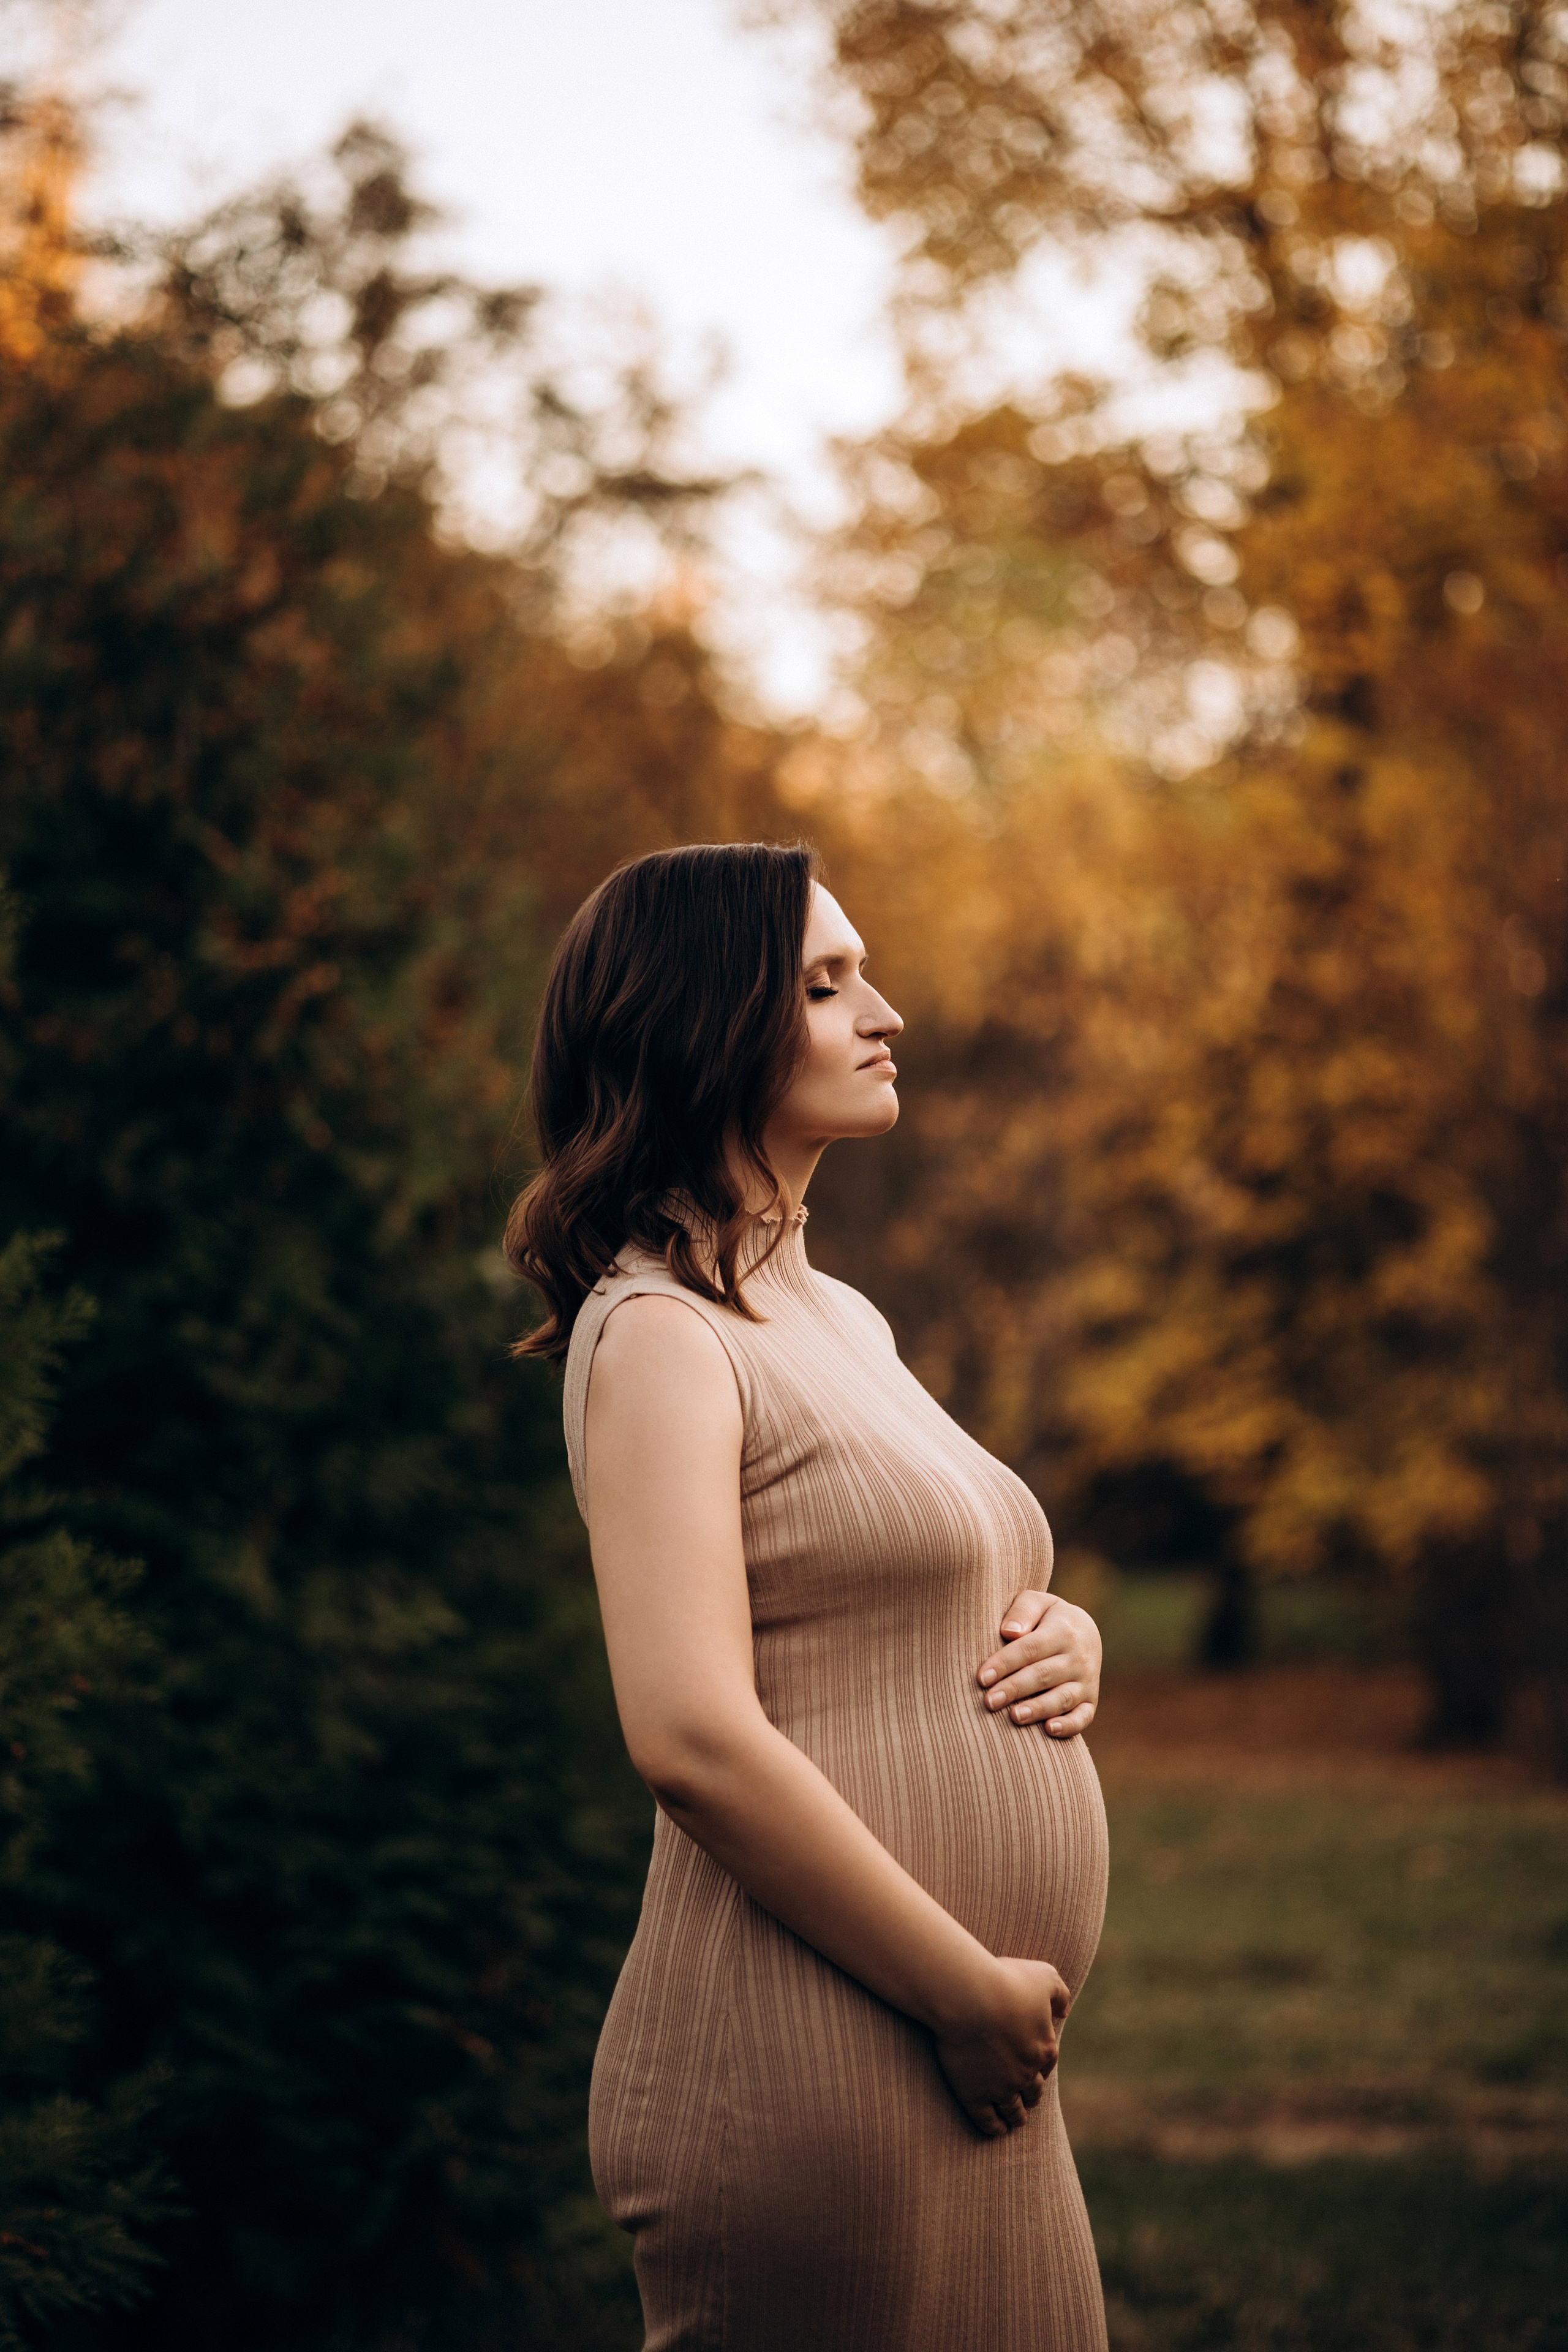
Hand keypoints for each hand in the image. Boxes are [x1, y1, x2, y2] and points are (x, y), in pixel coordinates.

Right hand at [933, 1955, 1070, 2138]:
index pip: (1047, 2064)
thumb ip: (1059, 1994)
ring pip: (1014, 2110)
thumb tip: (1065, 2012)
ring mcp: (1001, 2088)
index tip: (1034, 2069)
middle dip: (1031, 2095)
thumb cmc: (1005, 1980)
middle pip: (1033, 2091)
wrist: (969, 1997)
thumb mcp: (1043, 1976)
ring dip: (1016, 2116)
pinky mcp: (975, 2096)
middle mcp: (1027, 2073)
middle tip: (1026, 2099)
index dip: (1040, 2066)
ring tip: (1015, 2120)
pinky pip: (988, 2121)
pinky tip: (996, 2130)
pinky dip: (995, 2128)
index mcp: (1044, 2047)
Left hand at [977, 1589, 1101, 1736]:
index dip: (1005, 1663)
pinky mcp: (1090, 1700)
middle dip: (1014, 1689)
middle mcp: (1078, 1657)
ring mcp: (1086, 1681)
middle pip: (1043, 1675)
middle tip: (989, 1701)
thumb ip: (1023, 1611)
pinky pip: (1083, 1717)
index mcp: (1063, 1631)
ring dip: (1038, 1709)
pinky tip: (1049, 1730)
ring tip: (1014, 1716)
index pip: (1030, 1649)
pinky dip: (1069, 1726)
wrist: (1084, 1631)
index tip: (982, 1677)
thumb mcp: (1037, 1602)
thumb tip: (1009, 1633)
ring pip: (1062, 1698)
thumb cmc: (1047, 1618)